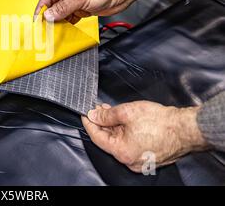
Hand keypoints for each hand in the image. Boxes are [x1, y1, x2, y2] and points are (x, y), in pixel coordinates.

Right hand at [34, 0, 129, 22]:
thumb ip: (63, 7)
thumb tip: (49, 15)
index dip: (40, 9)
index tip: (37, 20)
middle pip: (53, 7)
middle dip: (49, 18)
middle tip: (45, 28)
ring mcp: (75, 2)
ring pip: (61, 14)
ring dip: (58, 22)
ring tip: (55, 31)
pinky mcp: (81, 10)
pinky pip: (70, 19)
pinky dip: (67, 25)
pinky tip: (66, 29)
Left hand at [81, 101, 208, 172]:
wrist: (186, 128)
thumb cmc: (161, 122)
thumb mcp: (127, 112)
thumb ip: (107, 115)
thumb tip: (94, 115)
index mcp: (122, 152)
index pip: (97, 137)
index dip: (89, 123)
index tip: (85, 113)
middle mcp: (130, 161)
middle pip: (108, 140)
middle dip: (102, 123)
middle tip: (98, 109)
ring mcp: (140, 161)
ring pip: (119, 142)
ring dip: (113, 126)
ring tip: (111, 111)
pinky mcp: (148, 157)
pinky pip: (130, 144)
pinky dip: (125, 133)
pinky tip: (124, 121)